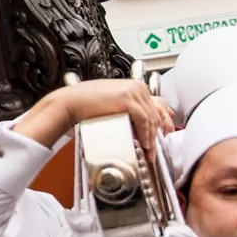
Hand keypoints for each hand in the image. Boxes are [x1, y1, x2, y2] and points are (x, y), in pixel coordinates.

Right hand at [14, 78, 172, 152]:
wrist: (70, 103)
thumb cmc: (86, 104)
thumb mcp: (112, 103)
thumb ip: (128, 108)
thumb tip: (141, 124)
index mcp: (135, 85)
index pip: (158, 104)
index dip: (164, 121)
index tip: (166, 134)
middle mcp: (137, 86)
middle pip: (156, 113)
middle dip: (158, 133)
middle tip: (155, 149)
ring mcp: (133, 91)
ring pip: (151, 118)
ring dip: (152, 137)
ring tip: (149, 152)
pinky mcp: (128, 100)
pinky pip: (144, 120)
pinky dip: (146, 134)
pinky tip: (145, 144)